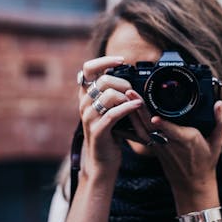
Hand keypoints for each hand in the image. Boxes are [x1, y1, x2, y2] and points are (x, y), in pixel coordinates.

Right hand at [78, 56, 143, 178]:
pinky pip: (113, 114)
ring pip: (108, 95)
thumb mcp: (108, 108)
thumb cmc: (110, 132)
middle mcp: (84, 104)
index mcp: (86, 95)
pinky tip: (138, 105)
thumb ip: (112, 91)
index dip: (104, 60)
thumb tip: (126, 72)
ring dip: (126, 97)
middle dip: (123, 83)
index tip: (121, 61)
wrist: (103, 161)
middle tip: (133, 92)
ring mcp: (89, 118)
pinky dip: (128, 107)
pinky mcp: (98, 131)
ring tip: (135, 102)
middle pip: (104, 80)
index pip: (88, 69)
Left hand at [126, 91, 221, 213]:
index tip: (154, 118)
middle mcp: (170, 143)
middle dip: (141, 109)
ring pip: (142, 128)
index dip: (163, 125)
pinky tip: (124, 110)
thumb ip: (220, 122)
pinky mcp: (153, 146)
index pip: (173, 132)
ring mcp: (159, 145)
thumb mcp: (217, 142)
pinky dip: (132, 122)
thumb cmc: (205, 161)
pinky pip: (140, 133)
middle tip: (132, 93)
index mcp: (187, 140)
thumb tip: (219, 104)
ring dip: (133, 112)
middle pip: (152, 125)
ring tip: (126, 96)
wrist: (192, 184)